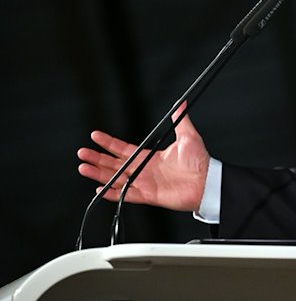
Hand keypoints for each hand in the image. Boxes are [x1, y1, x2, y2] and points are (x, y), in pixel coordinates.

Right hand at [77, 101, 209, 211]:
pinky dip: (113, 193)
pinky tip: (100, 189)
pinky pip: (127, 194)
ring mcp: (145, 183)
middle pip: (115, 163)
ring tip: (83, 168)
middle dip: (97, 158)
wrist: (208, 181)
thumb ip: (181, 120)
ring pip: (116, 178)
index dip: (109, 143)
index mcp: (150, 157)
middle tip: (82, 153)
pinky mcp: (149, 195)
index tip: (95, 136)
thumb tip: (181, 104)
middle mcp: (144, 170)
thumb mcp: (189, 136)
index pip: (123, 149)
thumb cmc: (200, 162)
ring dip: (99, 173)